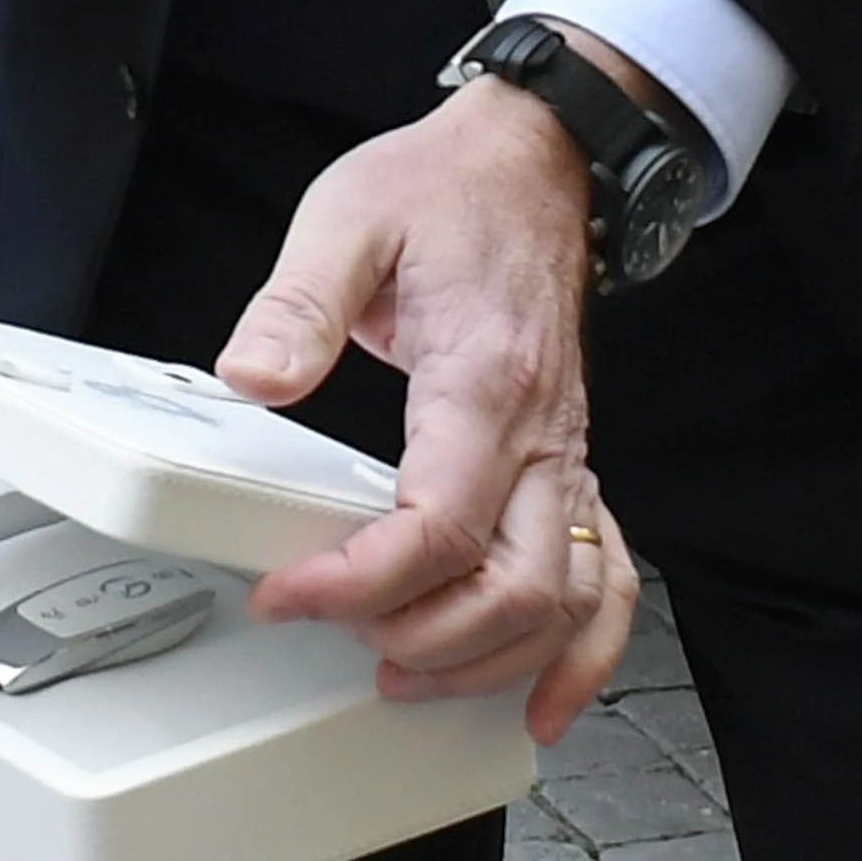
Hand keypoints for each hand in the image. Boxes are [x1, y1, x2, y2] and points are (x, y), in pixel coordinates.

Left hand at [218, 81, 639, 742]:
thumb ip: (296, 304)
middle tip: (341, 637)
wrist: (536, 161)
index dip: (360, 581)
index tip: (290, 595)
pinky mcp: (570, 469)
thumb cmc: (447, 191)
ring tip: (407, 676)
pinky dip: (585, 653)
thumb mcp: (348, 220)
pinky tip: (543, 699)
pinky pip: (609, 580)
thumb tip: (252, 376)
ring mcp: (566, 458)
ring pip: (567, 601)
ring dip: (492, 660)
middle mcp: (542, 434)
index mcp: (484, 382)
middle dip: (425, 638)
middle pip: (514, 587)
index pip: (437, 523)